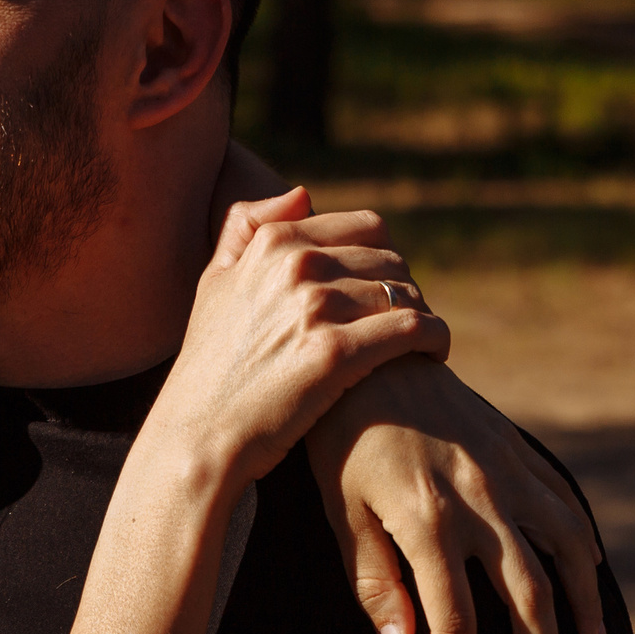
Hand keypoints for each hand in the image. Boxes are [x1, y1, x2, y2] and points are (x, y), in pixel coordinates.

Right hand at [149, 188, 448, 491]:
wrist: (200, 438)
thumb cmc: (210, 371)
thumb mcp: (214, 285)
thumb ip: (245, 228)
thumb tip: (302, 194)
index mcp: (272, 243)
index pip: (365, 228)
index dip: (385, 260)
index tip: (387, 291)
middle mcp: (295, 265)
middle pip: (391, 259)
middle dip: (406, 290)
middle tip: (406, 323)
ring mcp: (316, 306)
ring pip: (405, 292)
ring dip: (422, 316)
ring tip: (421, 344)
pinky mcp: (337, 353)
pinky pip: (411, 328)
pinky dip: (433, 339)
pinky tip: (434, 355)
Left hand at [308, 356, 607, 633]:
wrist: (372, 352)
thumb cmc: (340, 438)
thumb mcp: (340, 510)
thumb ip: (373, 581)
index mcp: (428, 523)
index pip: (454, 622)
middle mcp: (480, 501)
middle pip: (527, 598)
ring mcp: (506, 474)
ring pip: (565, 551)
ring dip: (583, 605)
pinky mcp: (516, 451)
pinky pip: (563, 503)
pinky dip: (582, 543)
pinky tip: (589, 573)